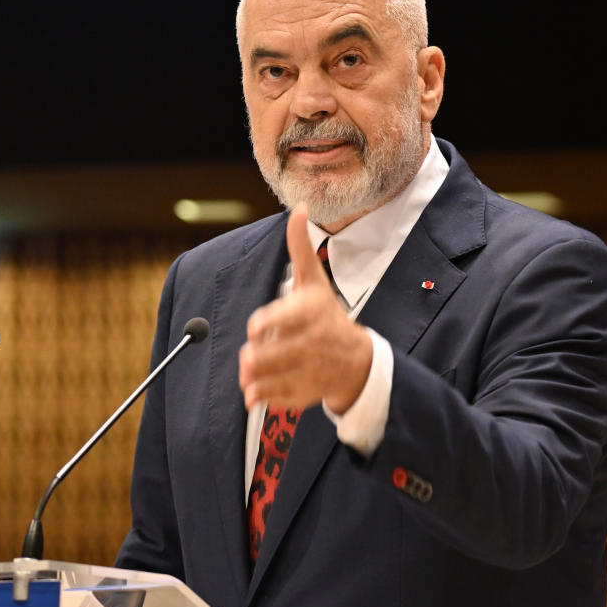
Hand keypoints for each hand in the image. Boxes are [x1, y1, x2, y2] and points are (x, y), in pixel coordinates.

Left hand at [239, 202, 372, 412]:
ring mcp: (310, 371)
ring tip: (250, 369)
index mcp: (312, 313)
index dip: (264, 325)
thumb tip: (298, 208)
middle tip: (249, 354)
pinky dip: (260, 395)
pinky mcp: (304, 393)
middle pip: (269, 353)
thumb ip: (301, 247)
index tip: (255, 328)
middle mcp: (313, 343)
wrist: (357, 361)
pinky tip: (256, 388)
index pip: (283, 320)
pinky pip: (274, 398)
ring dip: (252, 376)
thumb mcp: (315, 282)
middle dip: (252, 356)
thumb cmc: (327, 316)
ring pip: (268, 377)